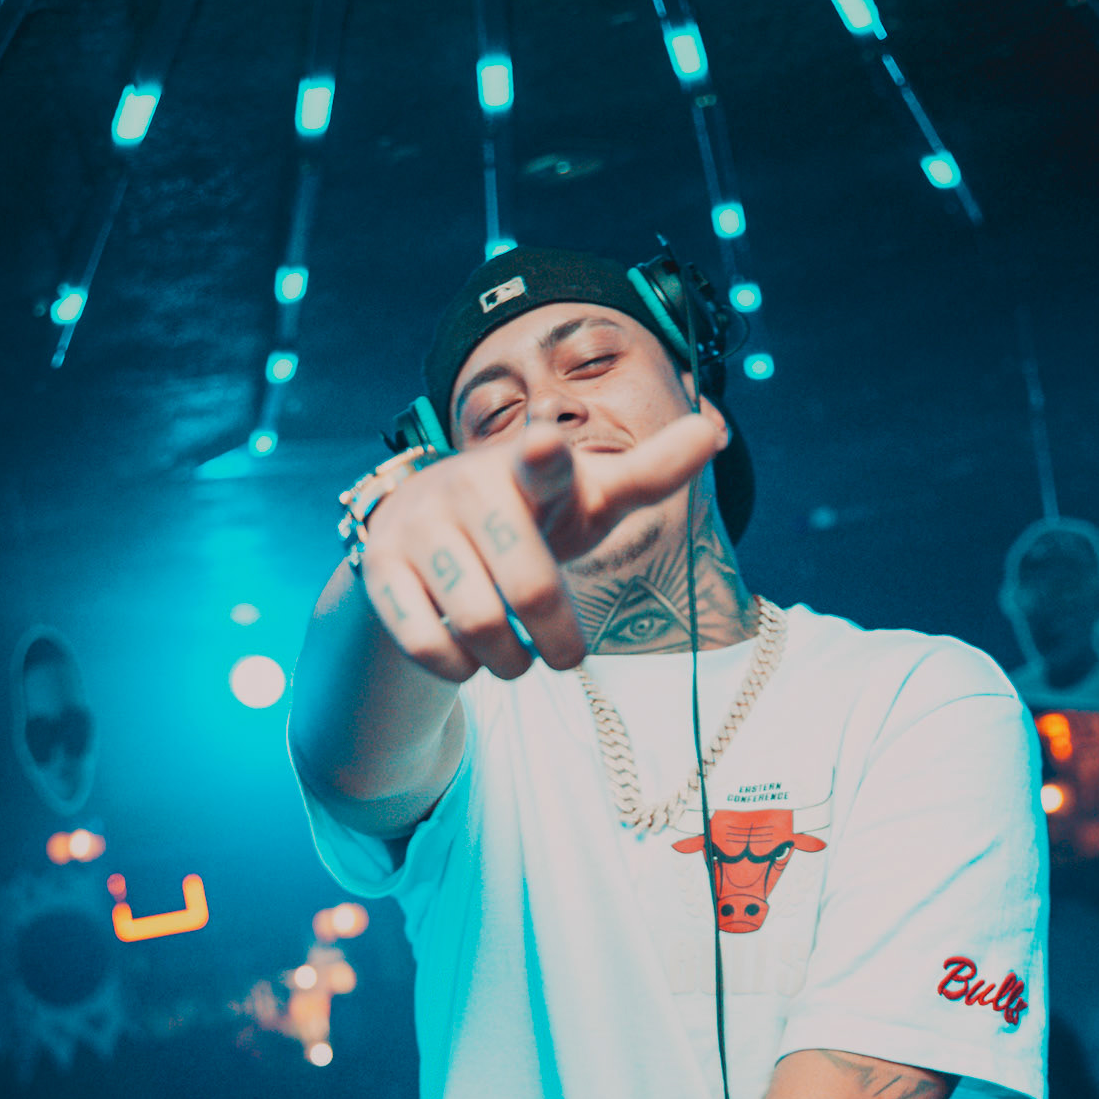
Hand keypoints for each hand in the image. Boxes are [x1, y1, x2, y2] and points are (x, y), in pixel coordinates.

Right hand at [360, 411, 724, 683]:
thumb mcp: (588, 496)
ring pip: (477, 622)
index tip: (546, 446)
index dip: (545, 458)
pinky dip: (457, 668)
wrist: (423, 529)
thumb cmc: (528, 516)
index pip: (541, 462)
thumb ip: (649, 472)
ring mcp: (418, 527)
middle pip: (529, 584)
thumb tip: (717, 430)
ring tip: (515, 659)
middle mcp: (468, 488)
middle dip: (559, 637)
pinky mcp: (381, 569)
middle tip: (567, 657)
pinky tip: (469, 661)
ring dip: (509, 661)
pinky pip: (426, 643)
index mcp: (528, 468)